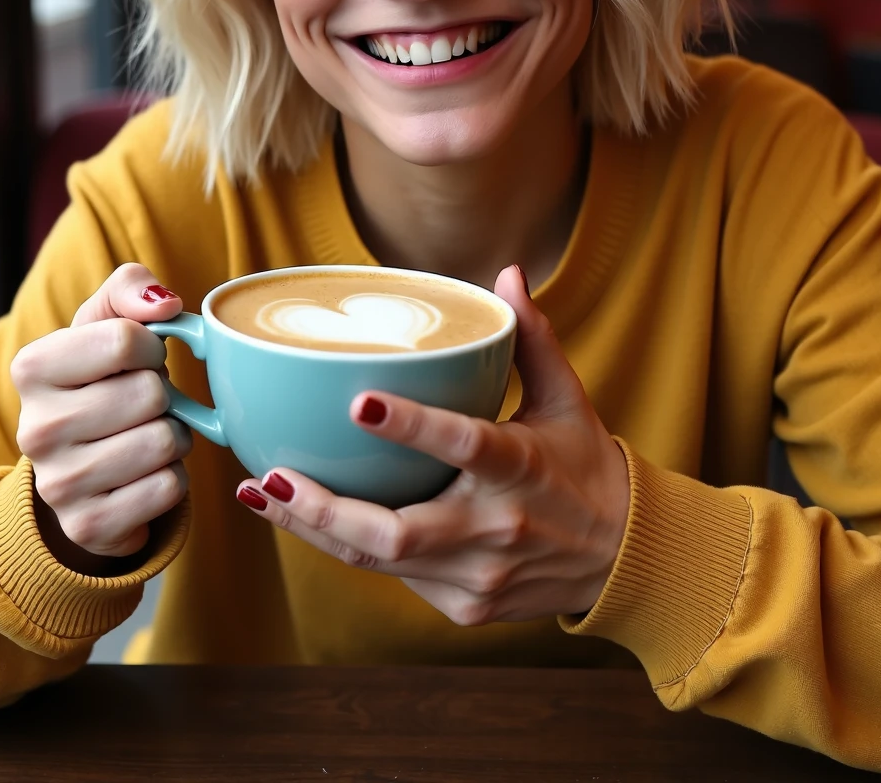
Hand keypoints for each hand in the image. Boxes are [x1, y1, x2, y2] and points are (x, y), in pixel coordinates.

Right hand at [11, 264, 193, 570]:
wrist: (76, 469)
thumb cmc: (100, 381)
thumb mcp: (104, 323)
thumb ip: (131, 288)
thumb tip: (166, 302)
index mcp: (32, 368)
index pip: (124, 340)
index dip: (150, 346)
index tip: (140, 358)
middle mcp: (35, 429)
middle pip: (149, 394)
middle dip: (163, 396)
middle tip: (141, 405)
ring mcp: (58, 485)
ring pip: (162, 442)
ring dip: (172, 437)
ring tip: (144, 436)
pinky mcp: (89, 526)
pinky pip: (168, 488)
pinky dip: (171, 478)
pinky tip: (143, 475)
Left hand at [234, 266, 629, 624]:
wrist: (622, 559)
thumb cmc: (584, 466)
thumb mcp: (566, 398)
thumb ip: (532, 337)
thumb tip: (508, 272)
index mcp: (524, 466)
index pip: (466, 443)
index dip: (413, 426)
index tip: (359, 403)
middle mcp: (498, 527)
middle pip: (400, 532)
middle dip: (325, 507)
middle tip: (270, 474)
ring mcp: (479, 575)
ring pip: (380, 562)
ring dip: (313, 528)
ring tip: (259, 494)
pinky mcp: (464, 607)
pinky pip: (394, 578)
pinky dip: (350, 546)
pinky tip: (309, 515)